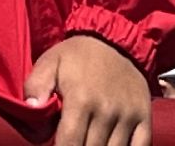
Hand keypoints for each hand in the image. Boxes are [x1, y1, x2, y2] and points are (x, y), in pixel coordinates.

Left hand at [25, 35, 150, 145]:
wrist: (113, 40)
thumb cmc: (76, 56)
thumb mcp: (49, 62)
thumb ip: (36, 86)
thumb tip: (31, 109)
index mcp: (81, 98)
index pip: (70, 143)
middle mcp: (106, 110)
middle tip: (73, 141)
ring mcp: (128, 115)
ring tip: (88, 141)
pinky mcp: (144, 117)